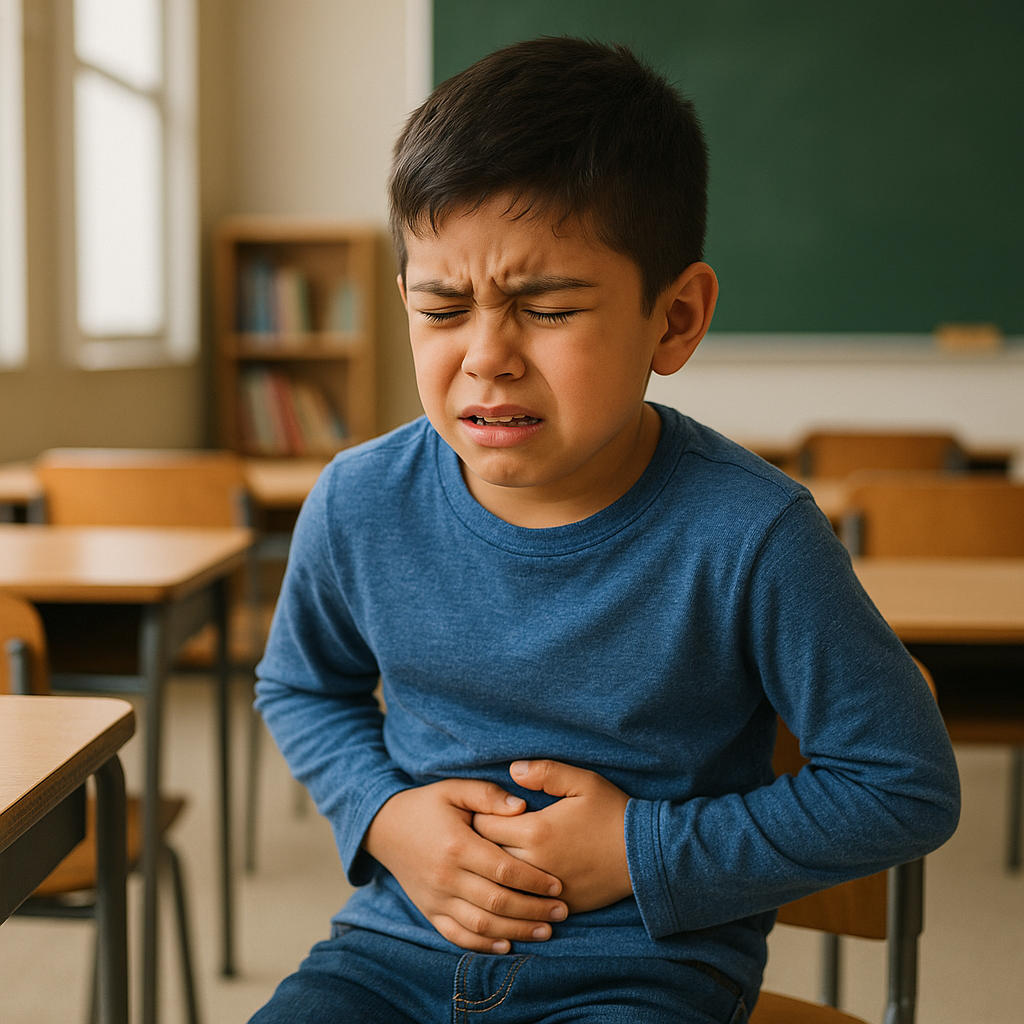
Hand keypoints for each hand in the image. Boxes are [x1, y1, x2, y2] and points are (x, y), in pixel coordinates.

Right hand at [361, 779, 567, 952]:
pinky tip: (508, 944)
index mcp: (457, 845)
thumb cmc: (427, 805)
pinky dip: (483, 946)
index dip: (534, 880)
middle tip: (562, 911)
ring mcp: (436, 899)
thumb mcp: (455, 789)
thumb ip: (488, 795)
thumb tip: (522, 807)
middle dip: (533, 910)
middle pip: (497, 902)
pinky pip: (457, 936)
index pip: (503, 870)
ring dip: (516, 931)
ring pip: (481, 925)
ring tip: (546, 930)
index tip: (558, 885)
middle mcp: (446, 877)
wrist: (384, 827)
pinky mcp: (429, 911)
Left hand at [473, 760, 632, 913]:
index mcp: (536, 831)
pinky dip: (515, 892)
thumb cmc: (613, 813)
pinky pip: (523, 903)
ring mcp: (546, 890)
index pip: (483, 826)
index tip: (482, 810)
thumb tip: (512, 770)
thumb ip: (545, 772)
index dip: (479, 816)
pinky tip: (514, 881)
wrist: (646, 854)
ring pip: (501, 884)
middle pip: (486, 857)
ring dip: (494, 871)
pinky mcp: (559, 905)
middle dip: (481, 845)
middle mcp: (535, 864)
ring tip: (491, 857)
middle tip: (481, 833)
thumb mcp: (583, 782)